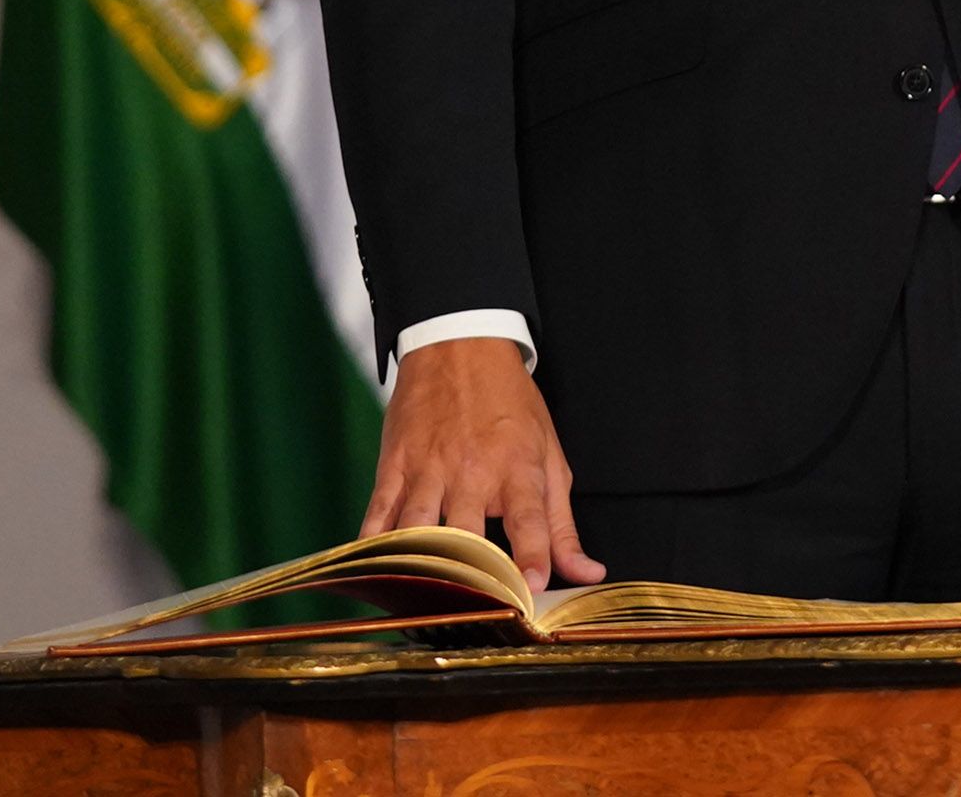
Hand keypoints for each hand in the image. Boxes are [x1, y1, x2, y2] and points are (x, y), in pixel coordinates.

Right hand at [362, 337, 606, 593]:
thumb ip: (562, 524)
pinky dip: (373, 548)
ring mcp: (428, 469)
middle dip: (470, 578)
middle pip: (467, 534)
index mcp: (517, 468)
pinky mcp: (394, 466)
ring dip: (419, 570)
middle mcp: (471, 471)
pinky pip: (378, 515)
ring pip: (416, 530)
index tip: (533, 588)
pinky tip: (374, 575)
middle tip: (472, 615)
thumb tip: (587, 571)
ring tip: (421, 608)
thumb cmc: (510, 405)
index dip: (532, 556)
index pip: (529, 520)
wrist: (459, 345)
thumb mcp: (549, 456)